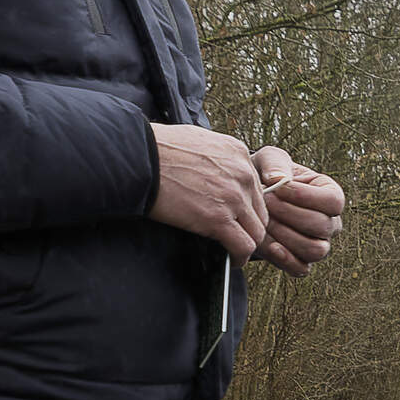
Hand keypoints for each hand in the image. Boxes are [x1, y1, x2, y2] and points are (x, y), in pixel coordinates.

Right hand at [150, 125, 268, 256]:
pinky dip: (240, 257)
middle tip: (237, 236)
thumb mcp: (199, 140)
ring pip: (257, 232)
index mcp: (238, 153)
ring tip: (234, 251)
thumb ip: (216, 156)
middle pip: (261, 211)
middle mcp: (243, 173)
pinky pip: (243, 246)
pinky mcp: (218, 219)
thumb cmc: (157, 149)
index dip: (248, 206)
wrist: (138, 158)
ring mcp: (233, 197)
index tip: (237, 216)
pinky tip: (232, 260)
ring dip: (247, 244)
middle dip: (250, 226)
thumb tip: (213, 169)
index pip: (256, 187)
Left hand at [253, 147, 345, 274]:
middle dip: (290, 214)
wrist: (249, 200)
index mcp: (330, 195)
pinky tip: (270, 246)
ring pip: (316, 250)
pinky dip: (286, 260)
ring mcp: (318, 244)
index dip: (307, 197)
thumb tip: (278, 179)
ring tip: (264, 221)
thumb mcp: (269, 160)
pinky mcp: (302, 261)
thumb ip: (274, 163)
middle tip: (265, 203)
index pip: (334, 201)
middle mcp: (330, 223)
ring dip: (287, 236)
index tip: (279, 188)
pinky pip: (302, 269)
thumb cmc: (266, 176)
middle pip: (323, 226)